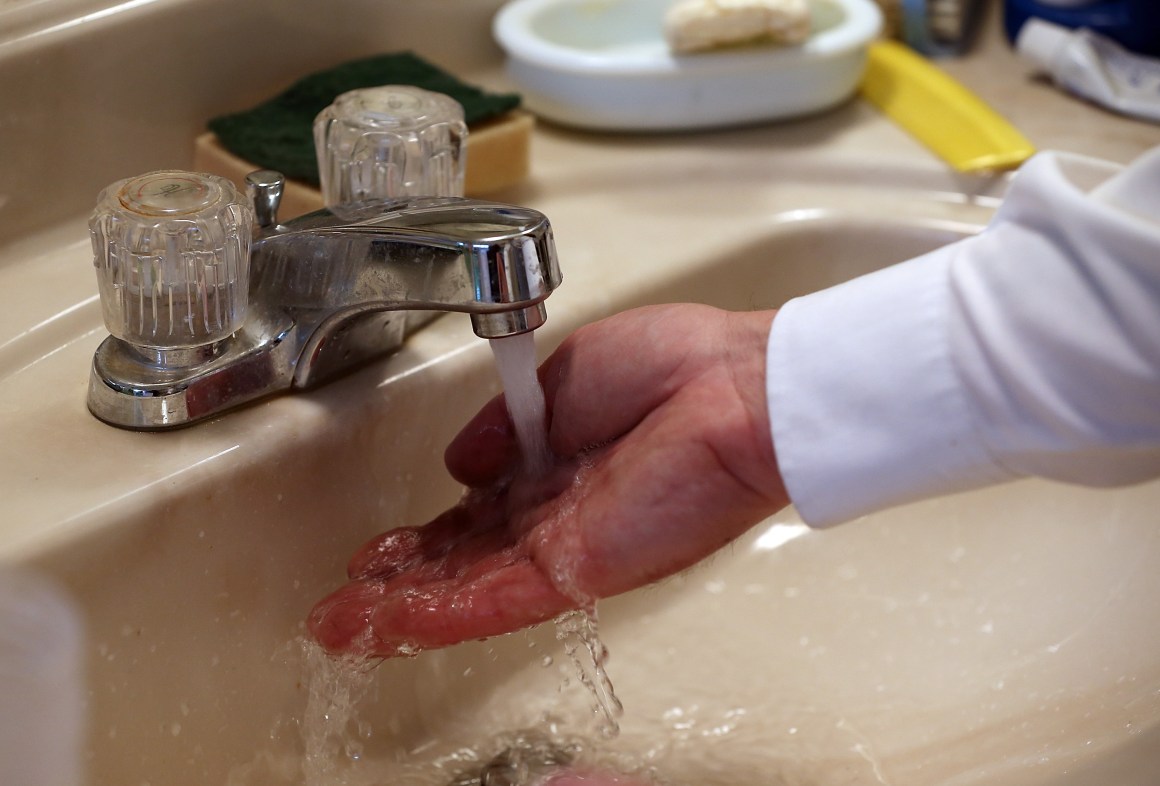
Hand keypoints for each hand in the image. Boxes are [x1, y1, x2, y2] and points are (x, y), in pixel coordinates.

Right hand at [309, 304, 788, 656]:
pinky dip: (440, 612)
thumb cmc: (677, 365)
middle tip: (341, 604)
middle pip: (465, 561)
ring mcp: (568, 547)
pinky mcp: (582, 567)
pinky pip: (498, 598)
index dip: (424, 536)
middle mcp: (559, 515)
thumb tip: (461, 463)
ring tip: (340, 627)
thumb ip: (506, 426)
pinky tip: (386, 625)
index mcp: (557, 466)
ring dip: (403, 609)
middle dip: (400, 584)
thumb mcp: (566, 376)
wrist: (738, 386)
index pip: (477, 516)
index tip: (378, 549)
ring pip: (470, 589)